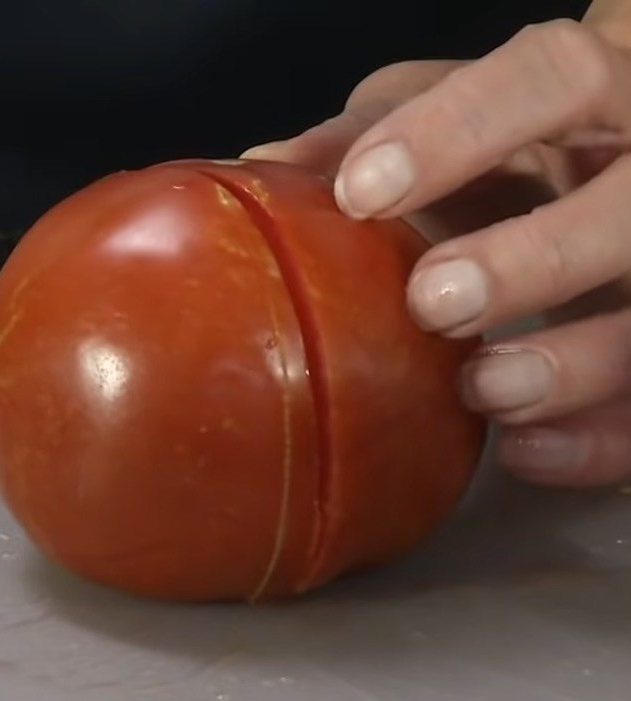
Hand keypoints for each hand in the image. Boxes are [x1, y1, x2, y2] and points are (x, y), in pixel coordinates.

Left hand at [244, 18, 630, 488]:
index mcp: (589, 94)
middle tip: (434, 303)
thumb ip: (363, 134)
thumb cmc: (505, 143)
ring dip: (579, 362)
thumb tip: (269, 167)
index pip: (550, 81)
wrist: (602, 165)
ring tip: (485, 392)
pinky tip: (526, 452)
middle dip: (533, 259)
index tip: (361, 193)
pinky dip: (602, 438)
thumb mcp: (435, 117)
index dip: (460, 133)